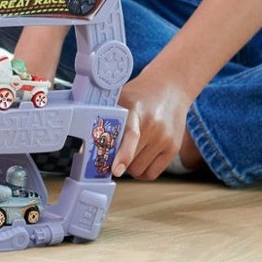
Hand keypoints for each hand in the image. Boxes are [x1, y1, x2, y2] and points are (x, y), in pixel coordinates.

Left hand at [112, 65, 192, 179]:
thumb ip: (107, 118)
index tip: (116, 170)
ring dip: (130, 166)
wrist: (170, 87)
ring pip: (139, 170)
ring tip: (130, 149)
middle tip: (114, 150)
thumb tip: (87, 143)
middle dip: (117, 160)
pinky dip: (142, 171)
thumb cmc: (140, 95)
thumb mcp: (122, 98)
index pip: (132, 135)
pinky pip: (151, 174)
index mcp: (136, 110)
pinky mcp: (173, 148)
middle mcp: (153, 125)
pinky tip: (139, 157)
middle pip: (130, 160)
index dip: (123, 154)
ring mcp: (165, 138)